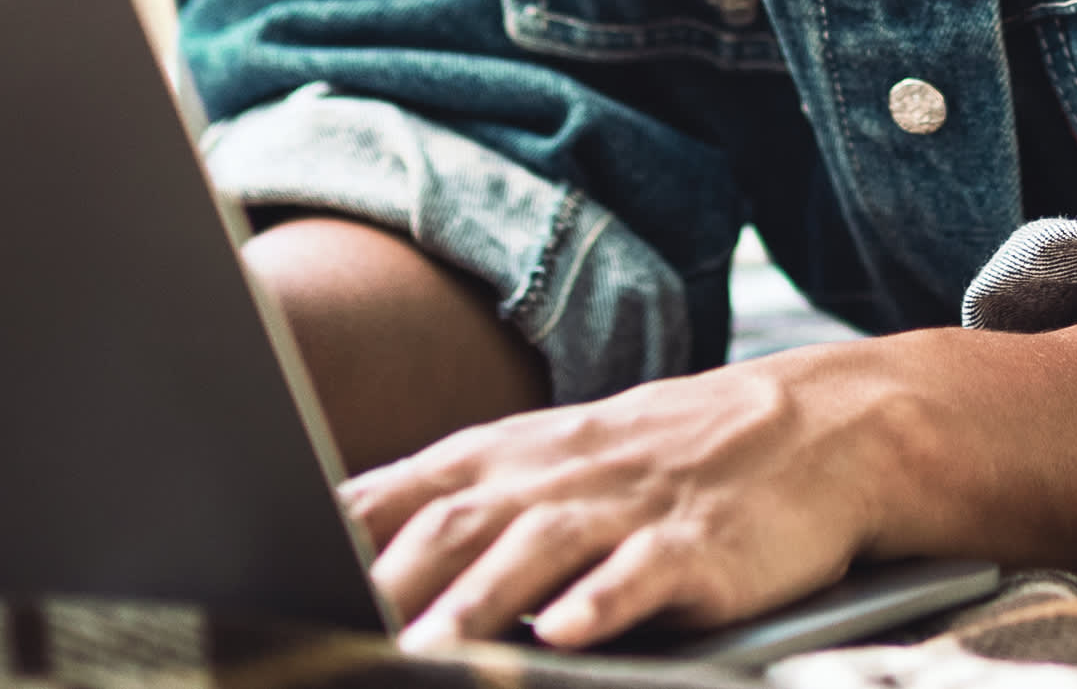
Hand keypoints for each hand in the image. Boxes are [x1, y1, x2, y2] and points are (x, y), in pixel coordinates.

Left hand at [348, 340, 906, 648]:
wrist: (816, 426)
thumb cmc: (666, 460)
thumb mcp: (552, 463)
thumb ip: (459, 507)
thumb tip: (348, 554)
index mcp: (510, 455)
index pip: (399, 491)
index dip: (325, 535)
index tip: (260, 576)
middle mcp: (557, 473)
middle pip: (451, 524)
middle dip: (381, 585)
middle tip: (321, 636)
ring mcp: (629, 505)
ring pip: (535, 549)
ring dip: (472, 601)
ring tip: (421, 649)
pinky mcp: (699, 544)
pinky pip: (642, 573)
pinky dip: (600, 601)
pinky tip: (566, 631)